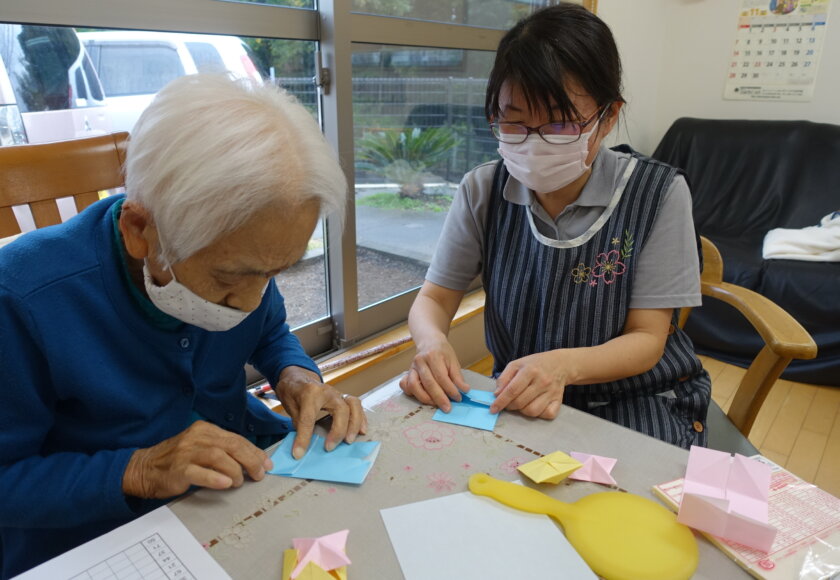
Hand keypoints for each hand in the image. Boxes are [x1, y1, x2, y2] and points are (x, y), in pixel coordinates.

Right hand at [122, 420, 271, 498]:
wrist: (144, 468)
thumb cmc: (177, 461)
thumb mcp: (200, 448)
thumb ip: (222, 451)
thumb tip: (252, 462)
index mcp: (205, 430)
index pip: (236, 439)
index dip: (254, 452)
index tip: (266, 464)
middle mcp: (197, 437)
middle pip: (232, 445)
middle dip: (250, 460)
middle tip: (259, 474)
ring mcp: (187, 452)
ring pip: (219, 457)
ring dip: (235, 471)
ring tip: (239, 482)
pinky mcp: (178, 469)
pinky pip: (199, 472)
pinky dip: (215, 478)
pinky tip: (225, 484)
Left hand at [275, 366, 366, 458]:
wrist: (297, 377)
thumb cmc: (292, 392)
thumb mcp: (289, 406)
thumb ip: (299, 423)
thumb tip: (304, 444)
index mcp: (310, 393)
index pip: (308, 418)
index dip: (304, 438)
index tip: (299, 453)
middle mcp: (327, 391)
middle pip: (340, 410)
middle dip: (337, 431)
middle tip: (329, 447)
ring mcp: (337, 393)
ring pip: (353, 406)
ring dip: (354, 425)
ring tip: (349, 440)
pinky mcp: (343, 397)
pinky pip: (357, 406)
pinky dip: (361, 419)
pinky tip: (361, 431)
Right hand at [399, 338, 469, 411]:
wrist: (429, 342)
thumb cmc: (443, 352)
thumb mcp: (453, 361)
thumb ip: (458, 376)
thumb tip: (465, 390)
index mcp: (433, 356)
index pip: (442, 377)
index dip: (450, 389)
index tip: (458, 398)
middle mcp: (420, 361)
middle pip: (428, 383)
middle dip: (439, 398)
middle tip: (447, 408)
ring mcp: (411, 368)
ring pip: (414, 386)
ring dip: (425, 398)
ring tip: (435, 404)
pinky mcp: (407, 373)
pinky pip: (405, 385)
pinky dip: (411, 393)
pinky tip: (422, 396)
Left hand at [490, 352, 566, 418]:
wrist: (559, 364)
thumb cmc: (534, 365)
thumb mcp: (516, 364)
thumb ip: (504, 378)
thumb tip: (497, 394)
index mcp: (530, 370)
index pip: (512, 390)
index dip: (501, 401)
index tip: (493, 409)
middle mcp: (542, 381)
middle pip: (520, 402)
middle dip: (509, 406)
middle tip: (507, 404)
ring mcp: (551, 392)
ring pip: (532, 411)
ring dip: (522, 411)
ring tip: (520, 404)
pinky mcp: (558, 400)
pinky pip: (547, 414)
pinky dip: (538, 414)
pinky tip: (534, 406)